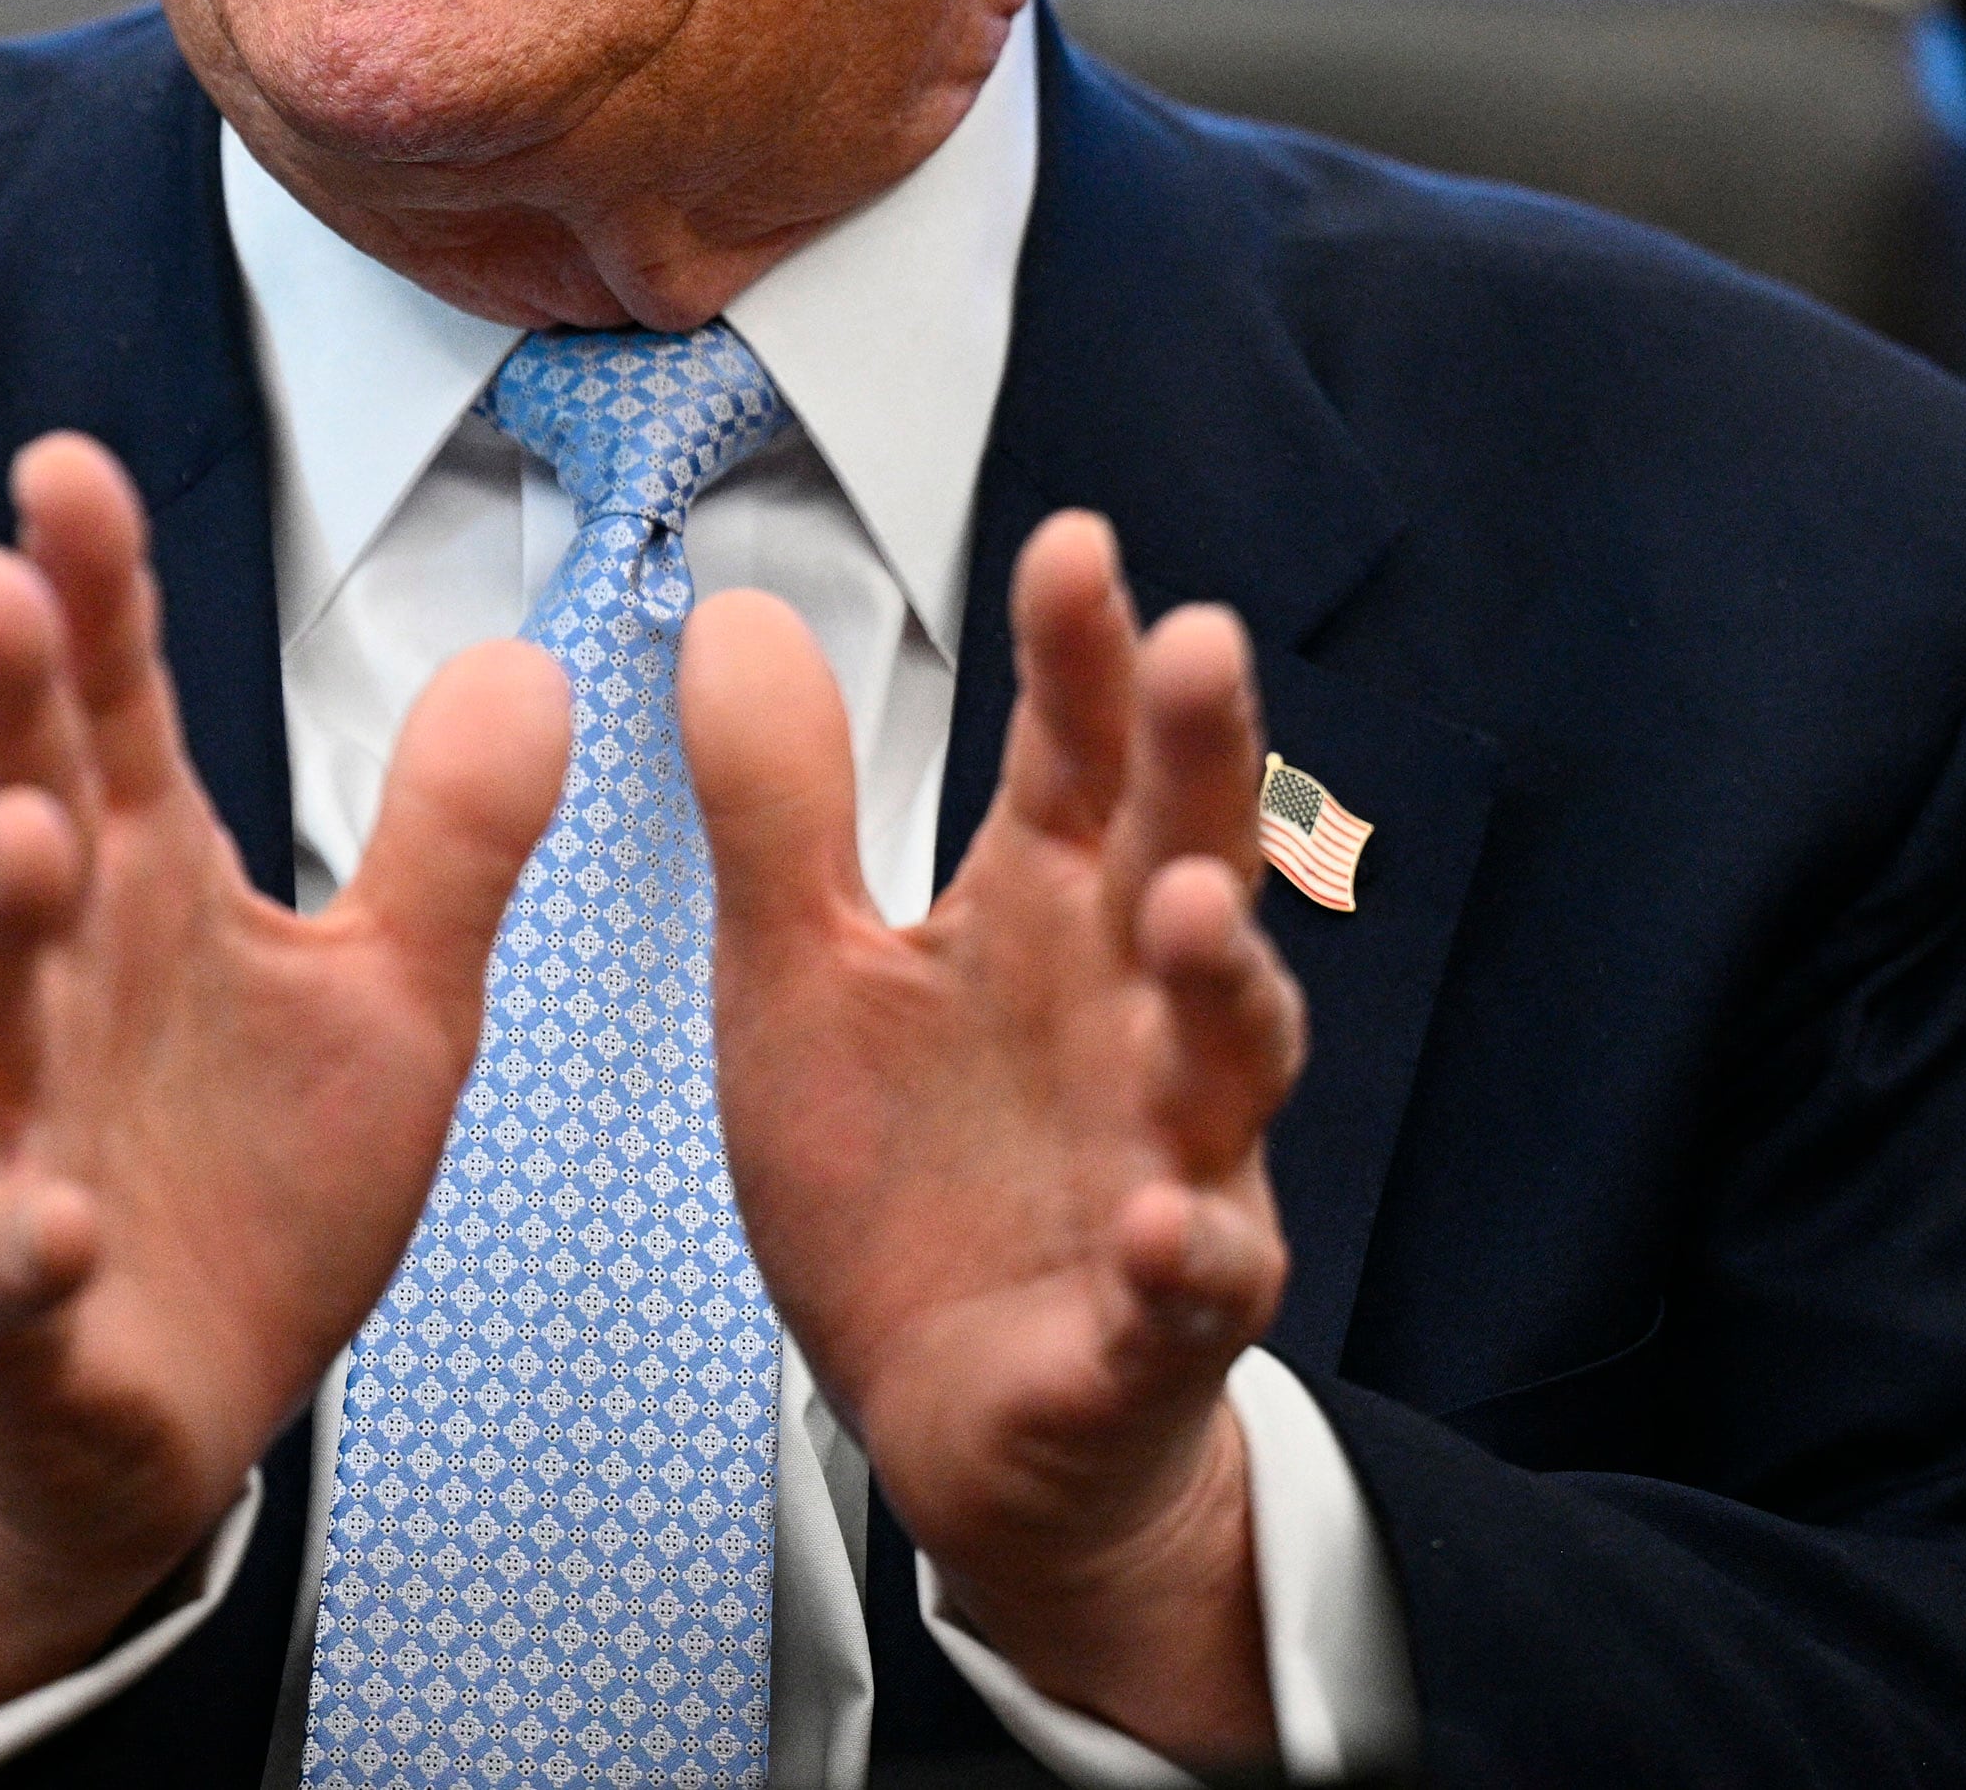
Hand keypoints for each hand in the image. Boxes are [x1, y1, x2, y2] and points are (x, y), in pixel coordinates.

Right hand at [0, 434, 568, 1743]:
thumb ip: (451, 837)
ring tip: (26, 840)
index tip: (64, 468)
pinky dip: (17, 1238)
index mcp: (140, 892)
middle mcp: (44, 989)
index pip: (107, 716)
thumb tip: (534, 661)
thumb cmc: (241, 1189)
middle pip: (3, 817)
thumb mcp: (389, 998)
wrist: (137, 1422)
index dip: (90, 596)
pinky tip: (59, 1218)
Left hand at [677, 512, 1303, 1768]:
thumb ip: (780, 805)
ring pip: (1226, 1060)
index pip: (1080, 756)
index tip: (1070, 543)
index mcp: (1043, 920)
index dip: (1081, 654)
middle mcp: (1130, 1020)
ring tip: (1184, 912)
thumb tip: (739, 615)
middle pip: (1192, 861)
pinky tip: (1158, 1221)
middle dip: (1204, 760)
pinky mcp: (1153, 1324)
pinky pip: (1195, 1284)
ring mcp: (1168, 1164)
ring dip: (1219, 983)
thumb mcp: (800, 975)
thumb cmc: (908, 1183)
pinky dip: (1187, 1252)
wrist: (956, 1421)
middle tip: (1202, 647)